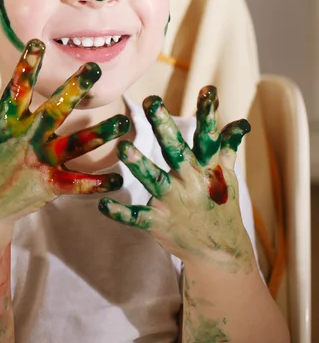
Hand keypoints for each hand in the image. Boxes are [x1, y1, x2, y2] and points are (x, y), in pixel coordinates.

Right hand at [0, 40, 128, 239]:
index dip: (27, 65)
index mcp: (5, 125)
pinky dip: (97, 182)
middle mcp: (25, 139)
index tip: (38, 43)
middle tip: (94, 69)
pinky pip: (77, 183)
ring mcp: (38, 162)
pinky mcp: (47, 186)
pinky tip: (117, 178)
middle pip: (54, 109)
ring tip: (124, 122)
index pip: (16, 88)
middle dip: (74, 89)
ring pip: (75, 143)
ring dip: (101, 133)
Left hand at [99, 86, 252, 268]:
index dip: (209, 113)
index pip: (208, 135)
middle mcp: (192, 181)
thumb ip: (227, 149)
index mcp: (208, 168)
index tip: (208, 89)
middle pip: (177, 150)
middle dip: (165, 126)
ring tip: (123, 149)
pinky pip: (137, 217)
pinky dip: (120, 213)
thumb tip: (239, 123)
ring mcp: (176, 203)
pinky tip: (102, 204)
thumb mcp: (229, 178)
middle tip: (152, 101)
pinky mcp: (160, 223)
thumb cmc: (221, 207)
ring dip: (140, 165)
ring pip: (156, 180)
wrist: (220, 254)